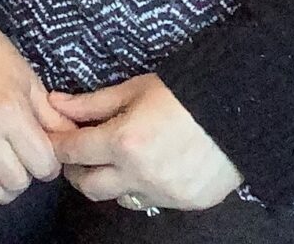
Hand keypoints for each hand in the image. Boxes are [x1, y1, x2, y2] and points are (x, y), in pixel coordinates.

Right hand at [0, 28, 72, 219]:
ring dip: (0, 189)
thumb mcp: (27, 78)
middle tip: (22, 158)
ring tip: (3, 175)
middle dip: (26, 175)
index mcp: (9, 112)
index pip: (42, 165)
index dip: (49, 164)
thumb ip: (50, 115)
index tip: (43, 154)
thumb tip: (72, 141)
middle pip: (16, 181)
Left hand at [51, 74, 241, 212]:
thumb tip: (55, 104)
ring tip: (118, 159)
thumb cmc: (184, 92)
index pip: (72, 152)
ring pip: (120, 198)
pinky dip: (143, 187)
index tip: (54, 138)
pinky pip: (152, 200)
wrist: (239, 110)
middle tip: (81, 153)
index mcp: (123, 142)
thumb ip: (91, 103)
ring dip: (111, 181)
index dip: (58, 145)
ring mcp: (164, 194)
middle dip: (78, 170)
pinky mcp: (186, 204)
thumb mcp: (134, 89)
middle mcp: (140, 175)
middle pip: (88, 186)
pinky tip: (151, 166)